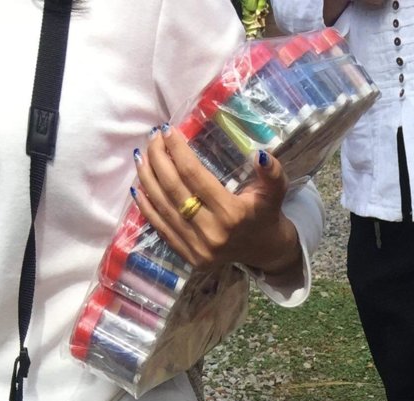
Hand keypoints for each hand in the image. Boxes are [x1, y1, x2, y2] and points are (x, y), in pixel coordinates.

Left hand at [132, 127, 300, 276]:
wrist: (265, 251)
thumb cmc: (266, 214)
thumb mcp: (275, 191)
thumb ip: (271, 172)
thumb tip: (259, 154)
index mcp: (231, 214)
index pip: (194, 176)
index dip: (178, 151)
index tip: (168, 130)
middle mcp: (212, 233)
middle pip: (174, 189)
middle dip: (159, 159)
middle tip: (153, 138)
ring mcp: (198, 248)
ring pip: (163, 207)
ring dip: (147, 179)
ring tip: (141, 156)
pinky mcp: (188, 257)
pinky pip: (161, 228)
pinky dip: (146, 207)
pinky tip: (138, 187)